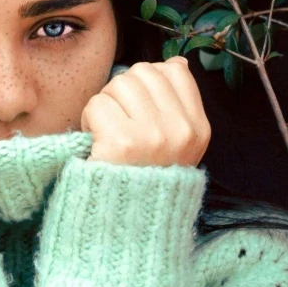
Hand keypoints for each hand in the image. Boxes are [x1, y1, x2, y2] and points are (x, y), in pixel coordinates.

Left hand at [80, 57, 210, 166]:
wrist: (125, 224)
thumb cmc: (143, 178)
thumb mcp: (177, 144)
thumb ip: (178, 102)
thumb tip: (177, 62)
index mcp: (198, 128)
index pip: (174, 71)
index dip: (149, 81)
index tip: (140, 108)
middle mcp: (180, 130)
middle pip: (141, 73)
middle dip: (123, 91)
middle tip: (119, 122)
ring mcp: (153, 135)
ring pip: (118, 84)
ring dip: (104, 104)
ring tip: (108, 132)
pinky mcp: (122, 142)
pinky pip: (97, 104)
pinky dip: (89, 120)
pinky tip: (96, 141)